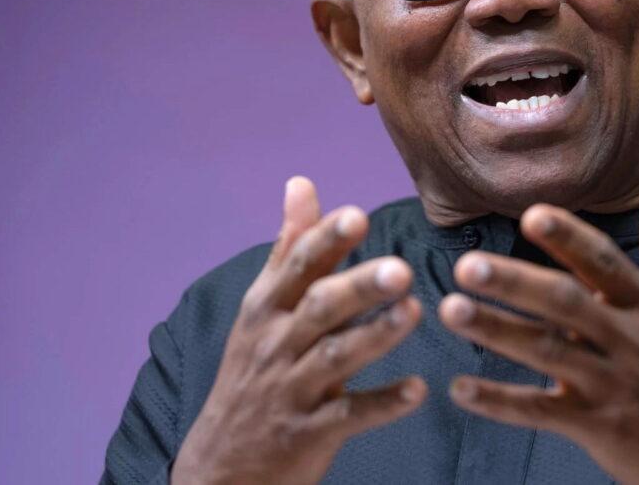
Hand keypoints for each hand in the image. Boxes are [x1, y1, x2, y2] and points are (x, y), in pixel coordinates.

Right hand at [171, 177, 425, 484]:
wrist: (221, 466)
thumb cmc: (254, 371)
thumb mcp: (262, 307)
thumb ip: (292, 247)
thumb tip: (302, 182)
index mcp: (267, 307)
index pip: (298, 265)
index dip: (327, 240)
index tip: (358, 215)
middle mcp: (277, 343)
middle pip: (320, 308)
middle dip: (359, 287)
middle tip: (401, 269)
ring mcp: (292, 389)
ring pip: (336, 357)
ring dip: (376, 335)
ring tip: (414, 312)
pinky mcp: (309, 433)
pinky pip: (349, 415)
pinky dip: (383, 403)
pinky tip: (418, 391)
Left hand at [438, 180, 638, 484]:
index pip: (605, 263)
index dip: (570, 238)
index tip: (532, 215)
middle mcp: (629, 341)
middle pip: (566, 305)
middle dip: (516, 283)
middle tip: (467, 265)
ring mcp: (611, 386)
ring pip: (547, 354)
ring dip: (497, 332)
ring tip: (450, 310)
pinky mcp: (598, 427)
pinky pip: (541, 413)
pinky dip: (500, 401)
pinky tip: (460, 387)